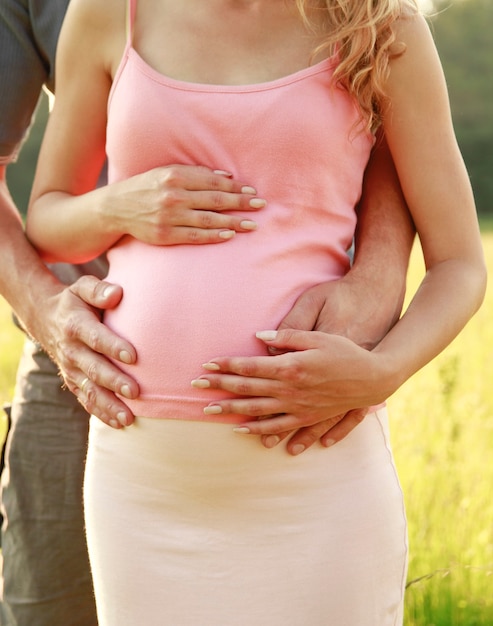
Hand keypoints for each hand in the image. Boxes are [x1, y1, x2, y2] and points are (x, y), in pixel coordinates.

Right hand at [40, 275, 138, 428]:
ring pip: (90, 390)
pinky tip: (118, 424)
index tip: (133, 356)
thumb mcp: (82, 288)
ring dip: (109, 405)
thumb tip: (118, 293)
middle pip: (93, 368)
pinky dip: (101, 413)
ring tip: (129, 418)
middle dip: (114, 381)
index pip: (95, 337)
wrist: (46, 319)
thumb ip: (99, 290)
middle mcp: (71, 350)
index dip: (113, 346)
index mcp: (75, 326)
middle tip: (135, 391)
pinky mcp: (73, 381)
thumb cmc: (75, 302)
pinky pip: (86, 400)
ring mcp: (71, 369)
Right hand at [109, 165, 265, 245]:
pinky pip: (196, 236)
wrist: (115, 208)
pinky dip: (214, 235)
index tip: (252, 191)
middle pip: (215, 200)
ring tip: (252, 224)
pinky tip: (230, 235)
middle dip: (241, 203)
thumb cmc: (146, 187)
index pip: (213, 181)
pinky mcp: (166, 234)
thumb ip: (195, 173)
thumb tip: (227, 177)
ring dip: (234, 222)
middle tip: (261, 206)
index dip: (235, 187)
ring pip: (209, 219)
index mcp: (175, 175)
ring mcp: (170, 216)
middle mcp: (174, 195)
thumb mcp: (166, 172)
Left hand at [193, 273, 402, 454]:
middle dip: (219, 387)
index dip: (226, 365)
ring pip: (258, 412)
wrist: (373, 378)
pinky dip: (259, 430)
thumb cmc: (345, 352)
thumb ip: (288, 337)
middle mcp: (290, 390)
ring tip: (209, 412)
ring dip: (231, 411)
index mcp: (290, 366)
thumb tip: (260, 336)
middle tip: (195, 387)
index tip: (206, 364)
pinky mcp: (307, 417)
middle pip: (247, 390)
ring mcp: (298, 407)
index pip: (250, 366)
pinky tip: (242, 431)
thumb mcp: (318, 336)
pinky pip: (278, 427)